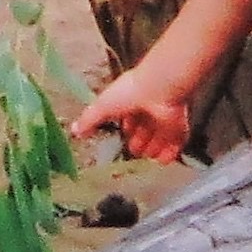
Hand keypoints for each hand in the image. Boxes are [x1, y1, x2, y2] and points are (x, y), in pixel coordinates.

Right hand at [69, 68, 190, 162]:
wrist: (158, 90)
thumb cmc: (129, 93)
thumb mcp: (102, 106)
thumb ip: (89, 120)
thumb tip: (74, 131)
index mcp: (130, 102)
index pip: (128, 118)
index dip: (125, 128)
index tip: (121, 137)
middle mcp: (148, 110)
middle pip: (144, 129)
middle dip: (139, 141)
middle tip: (135, 150)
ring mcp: (164, 119)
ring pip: (158, 138)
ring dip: (153, 148)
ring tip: (147, 156)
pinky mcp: (178, 127)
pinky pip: (175, 144)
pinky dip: (169, 153)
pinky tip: (161, 160)